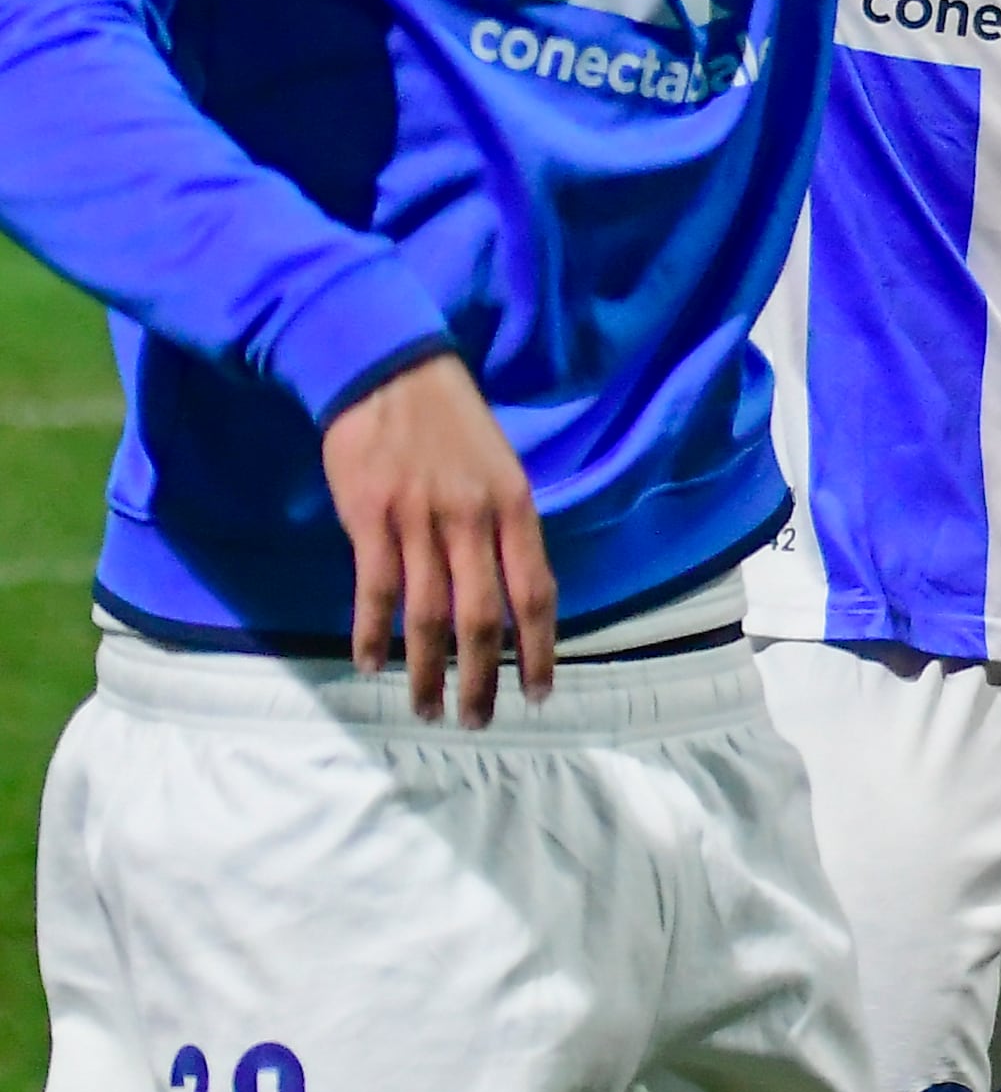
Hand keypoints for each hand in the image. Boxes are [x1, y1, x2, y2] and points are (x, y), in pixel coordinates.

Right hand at [320, 354, 555, 726]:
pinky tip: (370, 664)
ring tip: (427, 709)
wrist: (388, 371)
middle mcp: (472, 519)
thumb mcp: (498, 467)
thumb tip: (509, 590)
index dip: (540, 649)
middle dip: (484, 677)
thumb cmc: (449, 422)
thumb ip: (503, 527)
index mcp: (514, 507)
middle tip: (478, 719)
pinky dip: (371, 633)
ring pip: (429, 614)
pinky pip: (374, 590)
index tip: (540, 692)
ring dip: (428, 670)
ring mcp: (419, 520)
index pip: (535, 592)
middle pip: (483, 617)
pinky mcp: (369, 518)